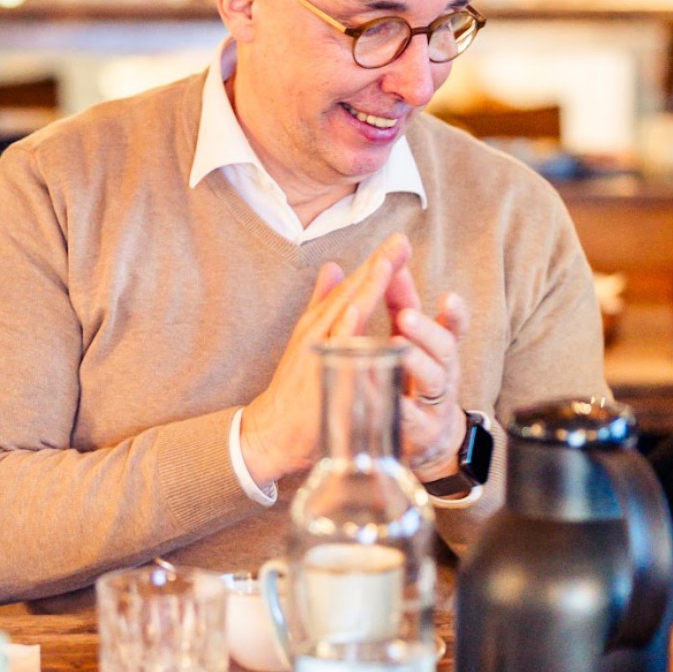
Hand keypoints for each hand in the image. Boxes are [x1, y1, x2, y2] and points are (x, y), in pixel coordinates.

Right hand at [239, 233, 410, 486]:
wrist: (273, 430)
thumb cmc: (296, 385)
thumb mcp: (309, 337)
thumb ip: (322, 302)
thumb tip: (333, 266)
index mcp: (321, 323)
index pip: (353, 288)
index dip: (376, 264)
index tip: (399, 242)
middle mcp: (319, 333)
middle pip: (351, 294)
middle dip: (376, 267)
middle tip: (399, 242)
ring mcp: (318, 354)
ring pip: (345, 317)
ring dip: (364, 290)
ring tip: (384, 265)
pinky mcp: (319, 378)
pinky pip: (335, 354)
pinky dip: (345, 333)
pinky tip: (358, 314)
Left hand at [392, 284, 470, 481]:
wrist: (426, 439)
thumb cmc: (414, 377)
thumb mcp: (412, 338)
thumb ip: (402, 302)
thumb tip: (391, 261)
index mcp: (440, 349)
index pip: (453, 328)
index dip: (454, 314)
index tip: (449, 298)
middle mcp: (443, 373)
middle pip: (444, 351)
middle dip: (426, 332)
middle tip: (405, 317)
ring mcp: (433, 403)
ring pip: (431, 382)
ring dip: (415, 364)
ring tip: (397, 347)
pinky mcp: (418, 430)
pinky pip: (409, 418)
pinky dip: (398, 406)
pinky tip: (387, 395)